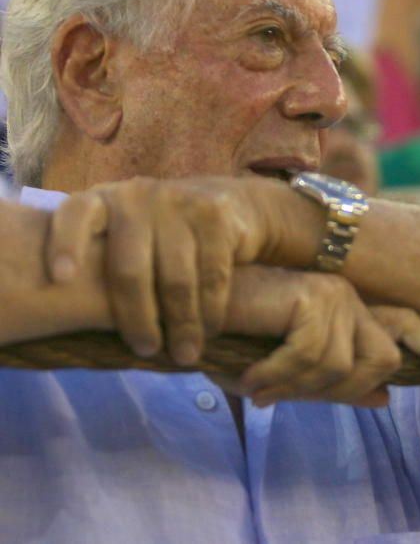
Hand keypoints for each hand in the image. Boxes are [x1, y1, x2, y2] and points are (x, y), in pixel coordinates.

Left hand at [44, 176, 312, 363]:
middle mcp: (137, 196)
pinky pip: (212, 275)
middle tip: (146, 350)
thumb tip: (66, 317)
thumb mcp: (125, 237)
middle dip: (138, 317)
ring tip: (184, 354)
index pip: (76, 214)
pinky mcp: (215, 215)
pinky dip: (211, 309)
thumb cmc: (160, 236)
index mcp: (102, 202)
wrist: (228, 205)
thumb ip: (101, 261)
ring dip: (182, 323)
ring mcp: (178, 202)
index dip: (66, 244)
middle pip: (129, 267)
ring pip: (176, 278)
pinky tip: (210, 329)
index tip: (61, 278)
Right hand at [221, 267, 419, 406]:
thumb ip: (335, 383)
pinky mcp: (314, 296)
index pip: (405, 326)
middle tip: (288, 397)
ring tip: (260, 386)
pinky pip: (314, 357)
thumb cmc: (232, 342)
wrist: (192, 311)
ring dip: (298, 388)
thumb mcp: (290, 374)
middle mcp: (349, 298)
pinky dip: (280, 377)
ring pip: (344, 366)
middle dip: (344, 391)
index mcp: (348, 313)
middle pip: (382, 360)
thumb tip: (386, 398)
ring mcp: (334, 294)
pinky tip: (253, 377)